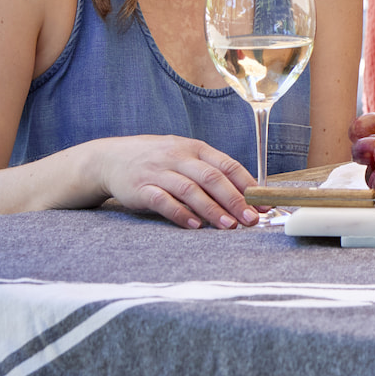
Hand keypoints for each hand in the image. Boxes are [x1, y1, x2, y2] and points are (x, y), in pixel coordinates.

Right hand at [93, 136, 257, 229]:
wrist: (110, 158)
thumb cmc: (156, 160)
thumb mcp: (184, 156)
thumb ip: (210, 171)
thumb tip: (244, 193)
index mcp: (195, 149)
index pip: (228, 165)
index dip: (248, 185)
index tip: (264, 203)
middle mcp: (179, 157)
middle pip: (213, 178)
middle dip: (235, 200)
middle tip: (251, 219)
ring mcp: (159, 171)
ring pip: (191, 190)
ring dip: (212, 209)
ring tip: (229, 226)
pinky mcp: (140, 188)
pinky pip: (163, 201)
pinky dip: (180, 213)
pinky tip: (194, 226)